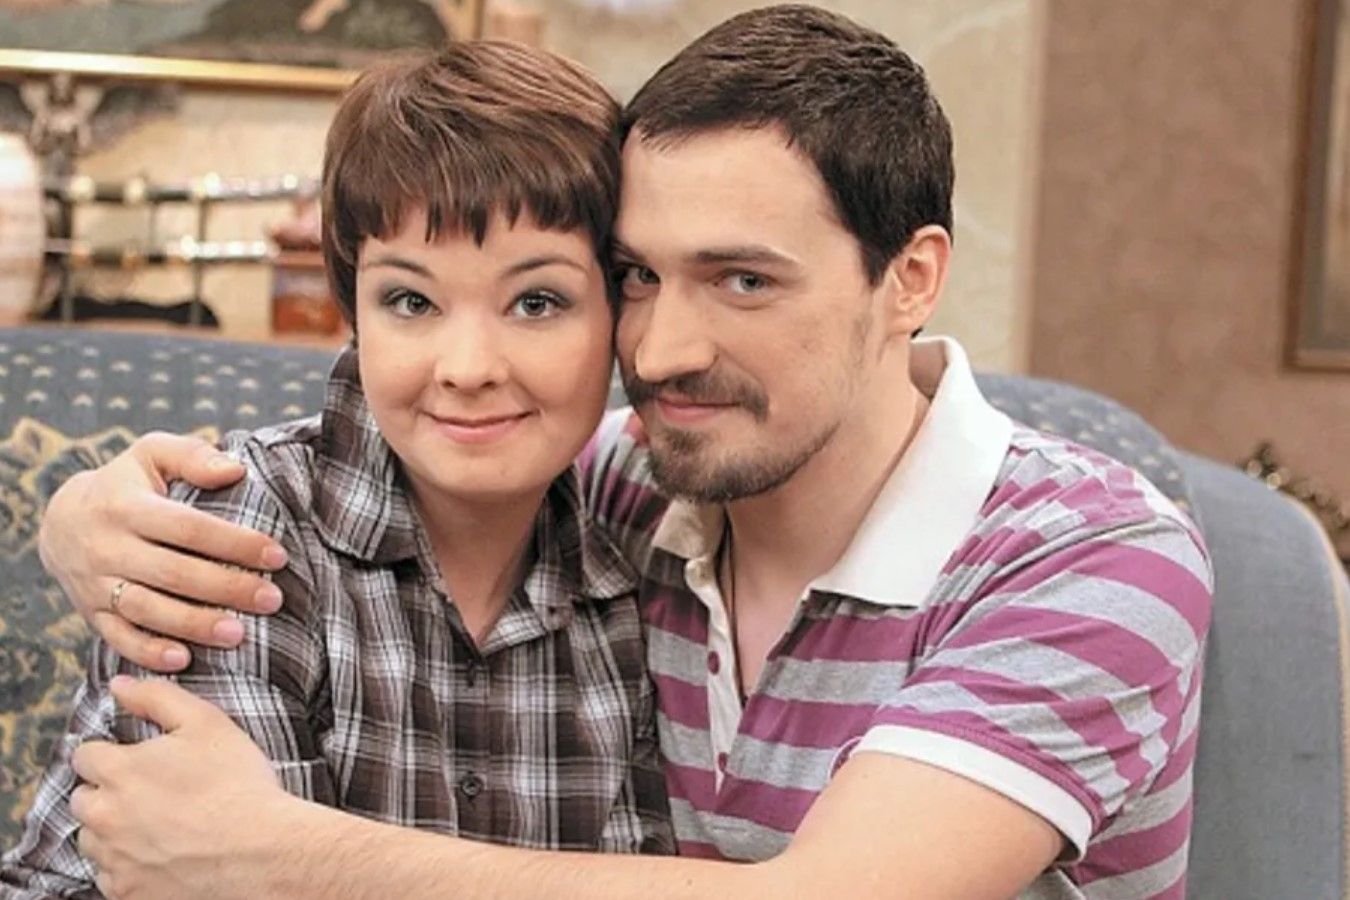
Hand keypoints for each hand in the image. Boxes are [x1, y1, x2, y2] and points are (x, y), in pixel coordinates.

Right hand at [38, 432, 288, 671]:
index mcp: (126, 507)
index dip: (235, 543)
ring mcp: (96, 584)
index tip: (278, 556)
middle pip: (173, 573)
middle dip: (227, 588)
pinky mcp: (91, 614)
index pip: (189, 528)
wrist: (59, 521)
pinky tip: (184, 661)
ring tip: (239, 635)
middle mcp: (108, 547)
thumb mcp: (151, 455)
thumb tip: (236, 469)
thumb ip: (192, 457)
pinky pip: (118, 638)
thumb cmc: (125, 485)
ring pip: (147, 610)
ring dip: (194, 625)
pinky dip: (148, 652)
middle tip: (272, 600)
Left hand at [70, 676, 301, 899]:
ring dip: (112, 830)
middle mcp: (104, 816)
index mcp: (118, 771)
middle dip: (107, 792)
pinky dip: (126, 865)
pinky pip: (109, 875)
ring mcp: (113, 858)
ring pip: (91, 839)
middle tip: (149, 791)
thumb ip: (157, 698)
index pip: (85, 755)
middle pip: (82, 799)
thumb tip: (119, 685)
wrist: (260, 850)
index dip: (110, 752)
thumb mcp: (206, 723)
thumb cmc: (237, 782)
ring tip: (155, 824)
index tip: (135, 758)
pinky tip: (160, 853)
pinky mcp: (127, 891)